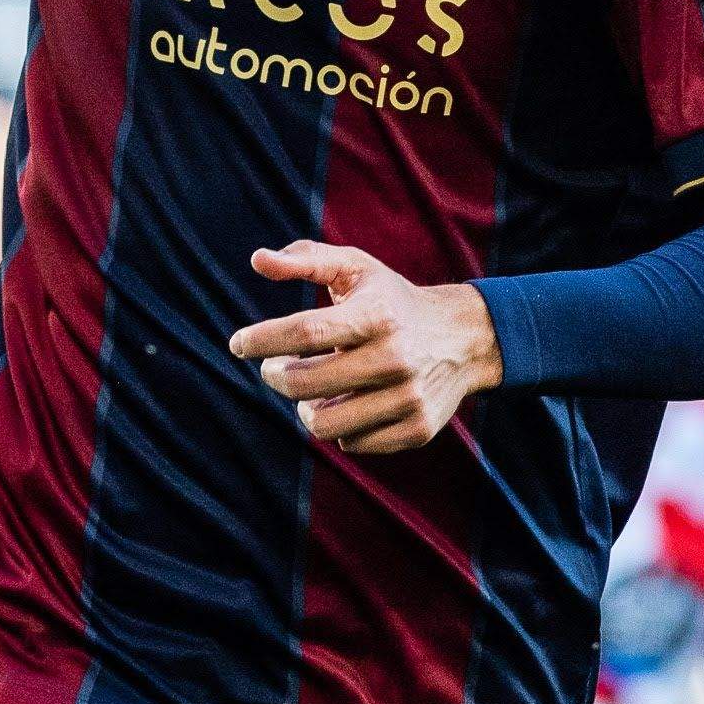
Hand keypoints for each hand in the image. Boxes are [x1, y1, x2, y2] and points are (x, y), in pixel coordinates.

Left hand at [226, 242, 502, 454]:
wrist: (466, 337)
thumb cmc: (392, 300)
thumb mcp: (355, 268)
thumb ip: (306, 260)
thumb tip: (257, 260)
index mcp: (376, 315)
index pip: (305, 331)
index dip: (262, 339)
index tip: (238, 343)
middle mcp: (396, 358)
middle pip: (304, 383)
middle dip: (276, 375)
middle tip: (276, 366)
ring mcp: (409, 398)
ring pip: (324, 423)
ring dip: (306, 407)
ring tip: (312, 387)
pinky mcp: (418, 429)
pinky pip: (353, 443)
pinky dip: (341, 426)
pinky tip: (349, 402)